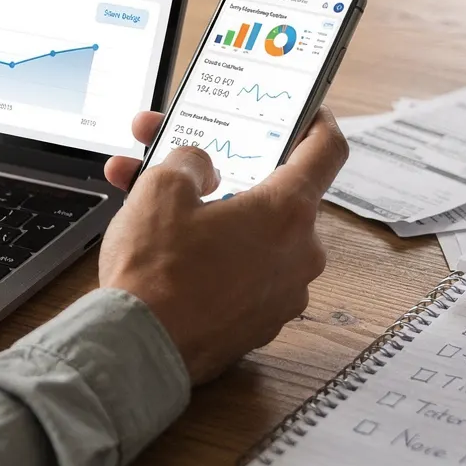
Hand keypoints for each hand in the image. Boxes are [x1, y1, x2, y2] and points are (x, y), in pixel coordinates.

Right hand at [99, 109, 350, 383]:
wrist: (138, 351)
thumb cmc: (155, 273)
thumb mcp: (161, 188)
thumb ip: (191, 161)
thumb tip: (202, 167)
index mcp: (287, 212)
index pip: (327, 151)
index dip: (317, 122)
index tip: (307, 113)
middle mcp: (298, 255)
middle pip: (274, 195)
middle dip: (225, 172)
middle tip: (181, 158)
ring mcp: (282, 294)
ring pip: (252, 236)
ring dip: (210, 216)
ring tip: (152, 206)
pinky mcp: (258, 323)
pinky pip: (242, 274)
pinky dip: (213, 257)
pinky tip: (168, 250)